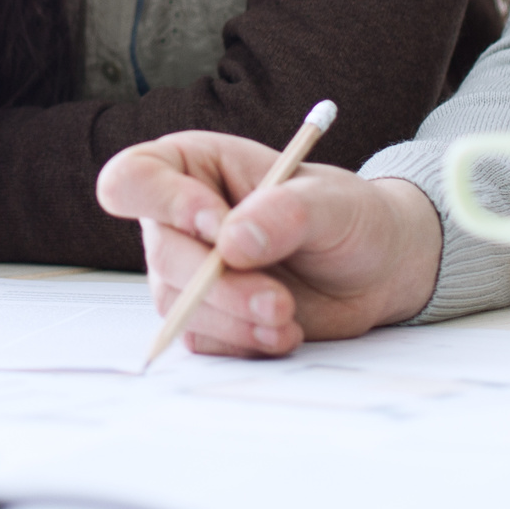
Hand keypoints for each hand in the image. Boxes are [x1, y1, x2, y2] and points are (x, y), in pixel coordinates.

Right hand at [95, 135, 443, 356]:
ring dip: (236, 319)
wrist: (375, 271)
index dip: (167, 204)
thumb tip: (231, 242)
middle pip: (161, 254)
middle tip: (278, 300)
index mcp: (192, 166)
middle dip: (219, 284)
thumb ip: (285, 212)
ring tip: (289, 317)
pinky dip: (243, 342)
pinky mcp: (206, 316)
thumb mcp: (332, 202)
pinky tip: (282, 331)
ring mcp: (187, 271)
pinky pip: (202, 339)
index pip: (134, 179)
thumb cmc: (348, 217)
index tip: (221, 227)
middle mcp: (178, 219)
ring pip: (178, 305)